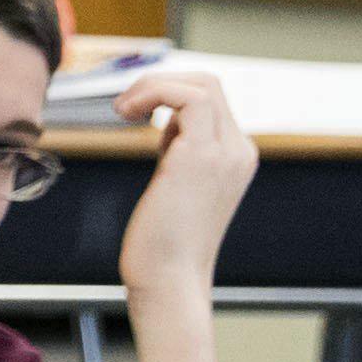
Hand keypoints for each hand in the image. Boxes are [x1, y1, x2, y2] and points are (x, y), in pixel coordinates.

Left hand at [116, 64, 256, 295]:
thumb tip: (167, 123)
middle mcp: (239, 150)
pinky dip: (153, 92)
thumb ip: (180, 150)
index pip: (211, 99)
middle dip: (159, 82)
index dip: (168, 95)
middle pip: (209, 83)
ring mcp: (225, 152)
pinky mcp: (201, 156)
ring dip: (153, 85)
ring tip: (122, 109)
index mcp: (237, 156)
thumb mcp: (178, 184)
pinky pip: (188, 98)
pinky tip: (126, 114)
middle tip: (124, 107)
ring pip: (202, 84)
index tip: (135, 114)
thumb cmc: (163, 241)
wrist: (170, 279)